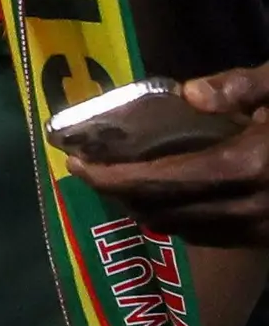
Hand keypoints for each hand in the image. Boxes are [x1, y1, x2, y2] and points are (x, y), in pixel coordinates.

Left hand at [71, 66, 268, 244]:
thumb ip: (240, 86)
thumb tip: (189, 93)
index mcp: (245, 165)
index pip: (162, 181)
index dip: (112, 178)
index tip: (76, 163)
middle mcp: (248, 206)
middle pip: (162, 211)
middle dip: (118, 194)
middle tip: (89, 170)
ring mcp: (259, 230)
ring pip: (182, 230)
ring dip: (145, 209)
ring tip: (120, 181)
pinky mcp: (266, 239)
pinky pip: (209, 237)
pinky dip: (178, 220)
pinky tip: (167, 196)